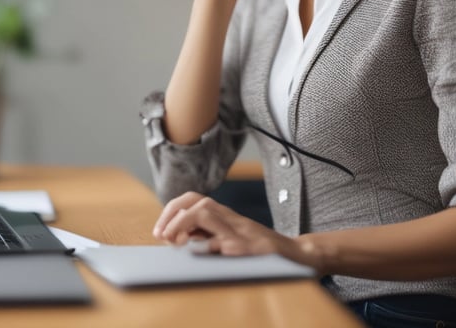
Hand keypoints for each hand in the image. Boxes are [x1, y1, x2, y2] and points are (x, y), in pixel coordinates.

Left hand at [152, 192, 302, 259]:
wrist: (296, 255)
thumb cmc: (260, 249)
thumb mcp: (230, 238)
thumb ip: (207, 234)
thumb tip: (177, 237)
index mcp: (224, 215)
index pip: (193, 200)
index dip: (172, 210)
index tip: (159, 230)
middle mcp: (230, 218)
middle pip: (196, 201)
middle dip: (173, 213)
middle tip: (160, 234)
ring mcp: (240, 231)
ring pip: (207, 212)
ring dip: (184, 222)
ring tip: (172, 240)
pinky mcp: (250, 248)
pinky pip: (225, 241)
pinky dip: (209, 245)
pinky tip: (198, 252)